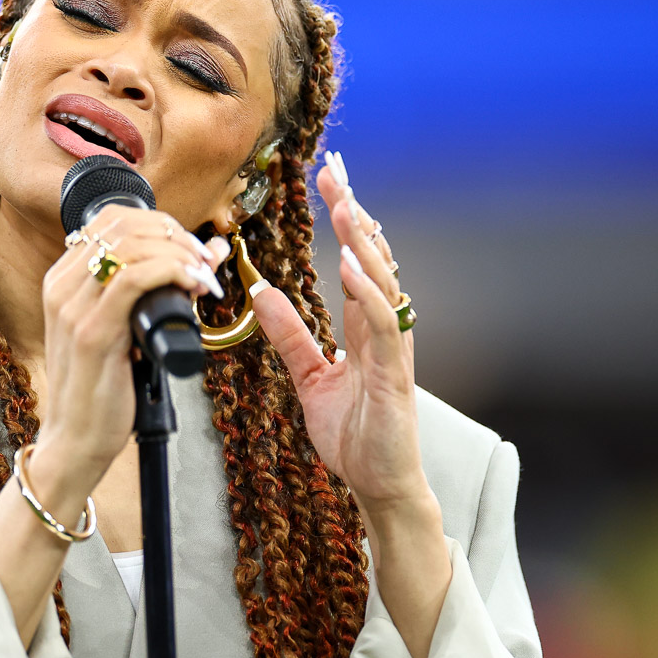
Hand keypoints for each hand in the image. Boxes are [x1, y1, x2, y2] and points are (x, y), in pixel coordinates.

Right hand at [28, 205, 229, 501]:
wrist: (76, 442)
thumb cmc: (106, 389)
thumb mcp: (132, 329)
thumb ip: (163, 288)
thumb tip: (211, 251)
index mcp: (65, 280)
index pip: (113, 219)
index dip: (161, 223)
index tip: (194, 248)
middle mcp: (62, 285)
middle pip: (124, 225)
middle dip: (176, 235)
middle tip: (206, 262)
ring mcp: (72, 307)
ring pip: (130, 245)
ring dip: (180, 253)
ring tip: (204, 277)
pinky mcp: (91, 332)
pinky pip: (133, 279)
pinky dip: (172, 272)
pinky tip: (193, 286)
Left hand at [252, 151, 428, 518]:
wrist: (379, 485)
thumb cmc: (355, 436)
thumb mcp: (310, 377)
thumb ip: (290, 335)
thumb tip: (263, 292)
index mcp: (366, 326)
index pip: (356, 259)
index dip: (344, 219)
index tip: (328, 180)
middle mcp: (385, 329)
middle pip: (373, 258)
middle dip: (355, 213)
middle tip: (335, 172)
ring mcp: (393, 349)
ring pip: (383, 282)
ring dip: (363, 243)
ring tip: (344, 208)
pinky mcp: (394, 374)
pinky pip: (384, 324)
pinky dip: (369, 292)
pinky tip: (351, 266)